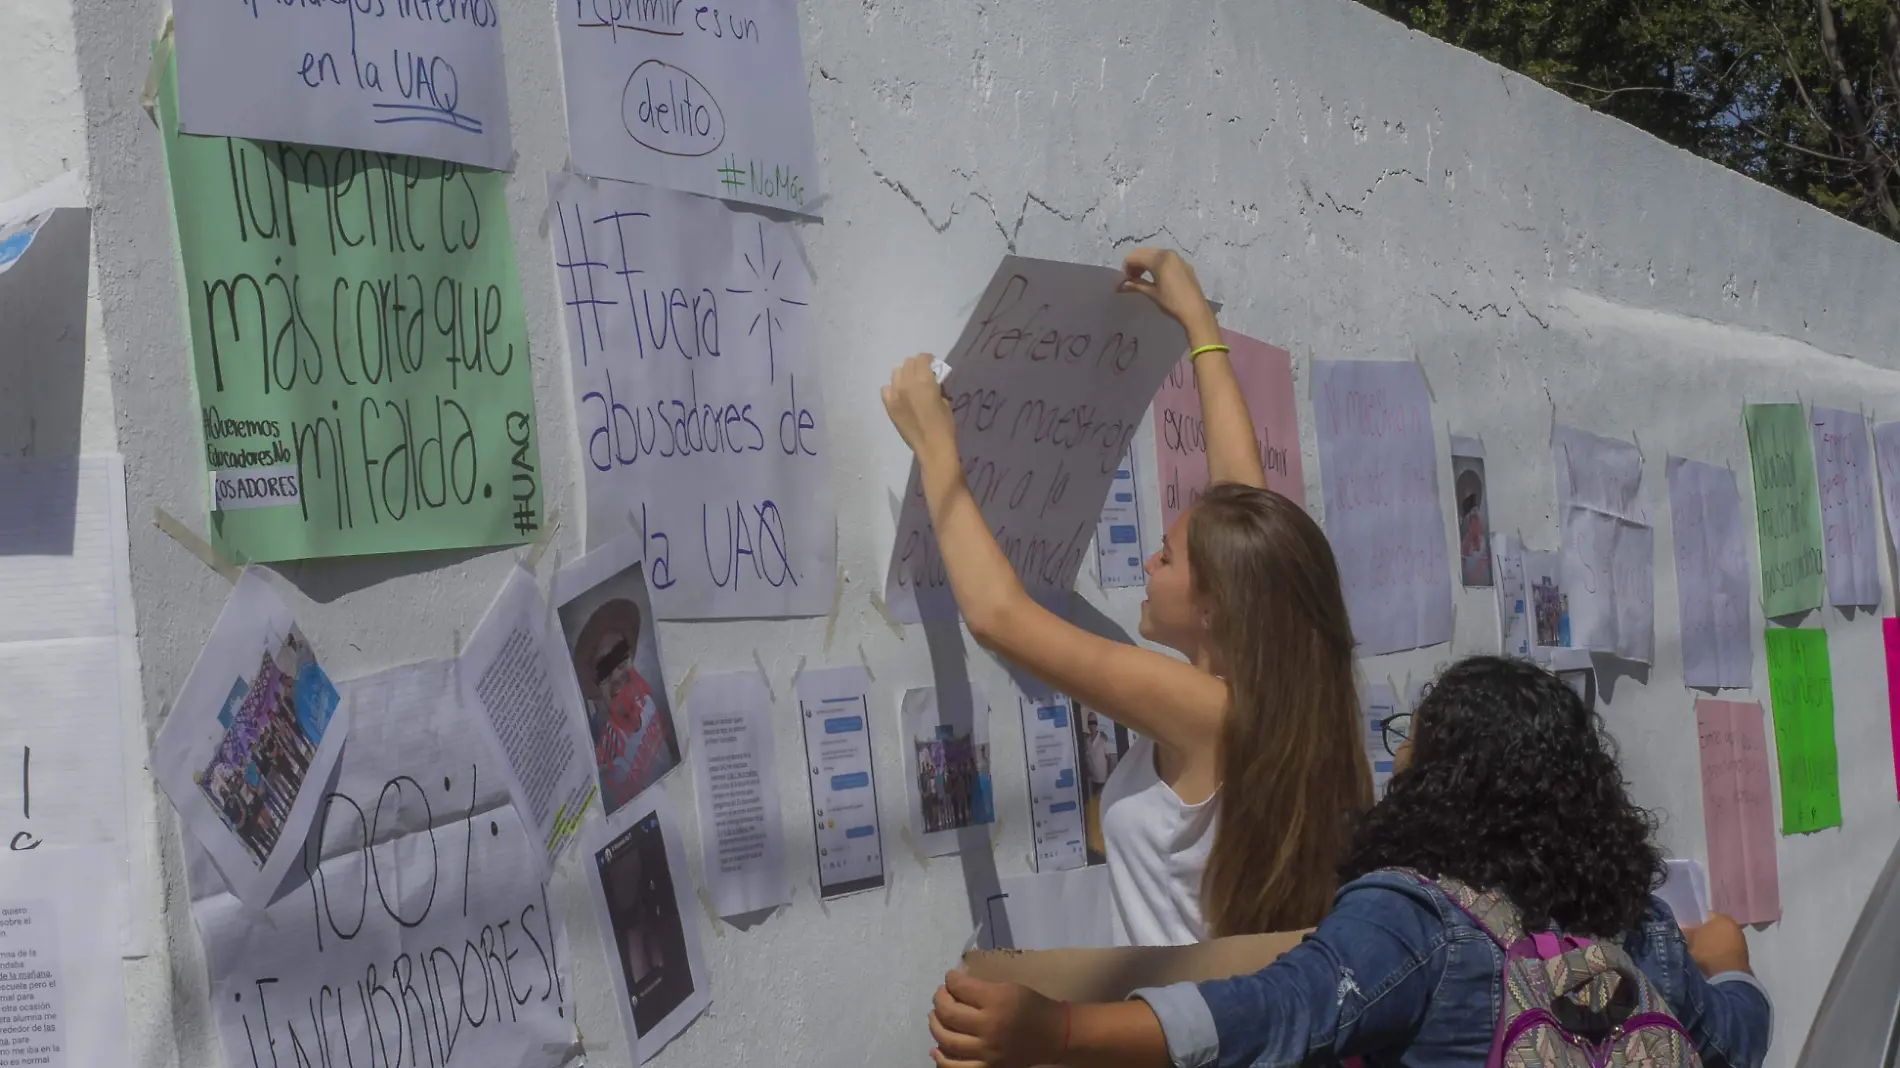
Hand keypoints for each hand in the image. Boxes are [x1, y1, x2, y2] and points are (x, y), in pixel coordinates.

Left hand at [882, 352, 957, 462]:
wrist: (932, 447)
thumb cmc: (944, 424)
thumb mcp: (945, 400)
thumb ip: (936, 386)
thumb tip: (931, 380)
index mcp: (924, 380)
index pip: (921, 358)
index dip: (928, 359)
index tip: (932, 365)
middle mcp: (906, 383)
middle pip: (908, 363)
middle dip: (916, 366)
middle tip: (923, 375)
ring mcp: (895, 395)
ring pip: (896, 373)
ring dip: (905, 375)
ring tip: (911, 384)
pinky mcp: (889, 406)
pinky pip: (886, 389)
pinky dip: (893, 388)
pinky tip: (900, 395)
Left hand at [929, 971, 1065, 1067]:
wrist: (1052, 1035)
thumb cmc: (1030, 1006)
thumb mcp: (1008, 987)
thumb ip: (980, 987)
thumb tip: (952, 984)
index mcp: (997, 1001)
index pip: (960, 988)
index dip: (950, 980)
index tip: (950, 978)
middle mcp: (989, 1027)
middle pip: (949, 1013)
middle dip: (939, 999)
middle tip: (941, 995)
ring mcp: (986, 1052)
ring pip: (946, 1040)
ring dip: (935, 1025)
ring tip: (936, 1016)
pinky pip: (955, 1067)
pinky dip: (941, 1057)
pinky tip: (936, 1047)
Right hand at [1118, 248, 1217, 339]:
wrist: (1195, 311)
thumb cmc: (1172, 303)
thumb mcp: (1152, 293)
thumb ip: (1135, 285)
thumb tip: (1120, 286)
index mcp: (1159, 259)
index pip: (1134, 257)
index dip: (1126, 269)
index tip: (1125, 282)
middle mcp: (1168, 253)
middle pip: (1143, 253)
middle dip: (1134, 264)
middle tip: (1131, 280)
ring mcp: (1177, 258)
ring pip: (1154, 254)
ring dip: (1144, 264)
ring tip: (1141, 280)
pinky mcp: (1183, 264)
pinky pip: (1165, 259)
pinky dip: (1155, 265)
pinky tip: (1156, 278)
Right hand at [1682, 912, 1751, 976]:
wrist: (1726, 976)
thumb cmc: (1707, 951)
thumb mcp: (1690, 938)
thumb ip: (1687, 930)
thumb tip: (1683, 929)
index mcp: (1724, 918)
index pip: (1706, 916)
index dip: (1695, 922)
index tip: (1686, 929)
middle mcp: (1735, 928)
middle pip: (1714, 928)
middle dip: (1704, 934)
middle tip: (1691, 941)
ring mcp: (1741, 944)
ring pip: (1720, 941)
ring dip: (1711, 946)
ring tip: (1698, 954)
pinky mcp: (1742, 959)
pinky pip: (1725, 953)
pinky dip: (1717, 956)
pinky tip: (1708, 962)